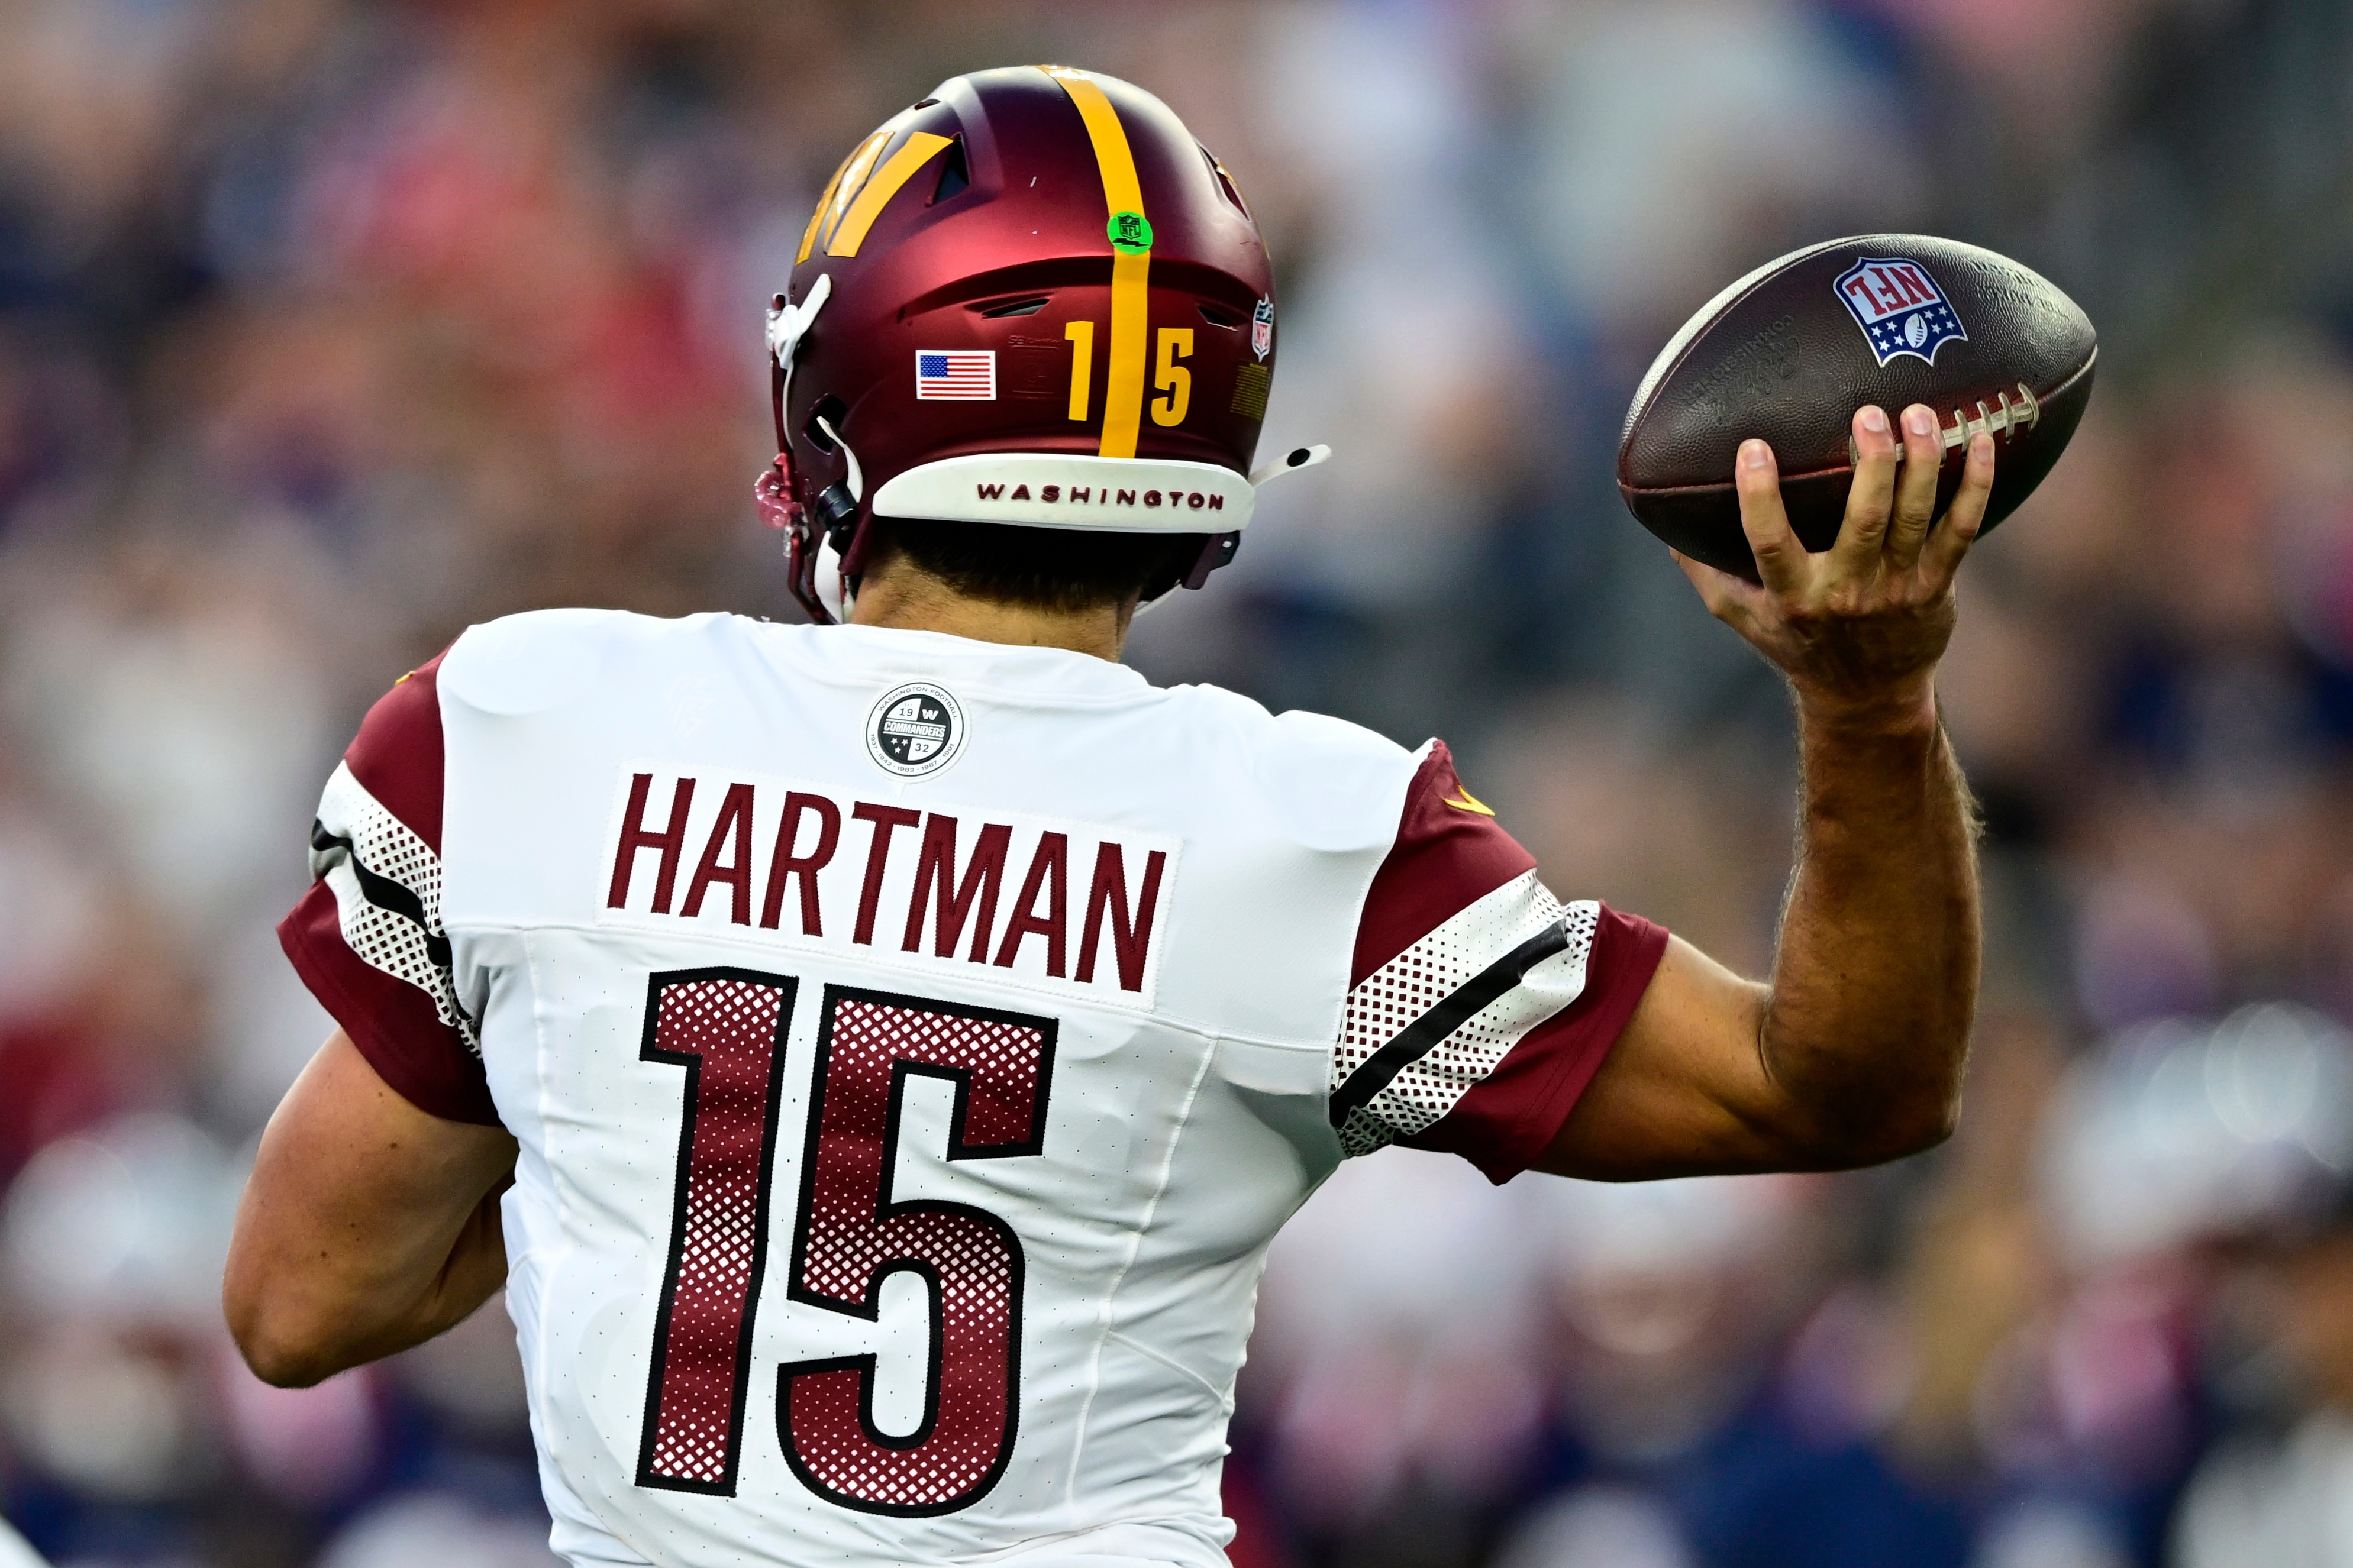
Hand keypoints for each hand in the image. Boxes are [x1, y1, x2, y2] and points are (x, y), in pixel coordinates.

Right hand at [1675, 404, 1996, 724]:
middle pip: (1863, 521)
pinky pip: (1962, 530)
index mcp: (1792, 597)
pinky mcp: (1935, 587)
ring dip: (1921, 463)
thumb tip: (1660, 519)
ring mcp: (1896, 590)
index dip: (1759, 497)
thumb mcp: (1740, 616)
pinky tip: (1981, 442)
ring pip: (1914, 519)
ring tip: (1920, 414)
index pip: (1769, 543)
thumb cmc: (1795, 642)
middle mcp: (1846, 592)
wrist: (1865, 697)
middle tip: (1868, 413)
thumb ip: (1704, 568)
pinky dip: (1975, 486)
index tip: (1752, 447)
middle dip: (1870, 463)